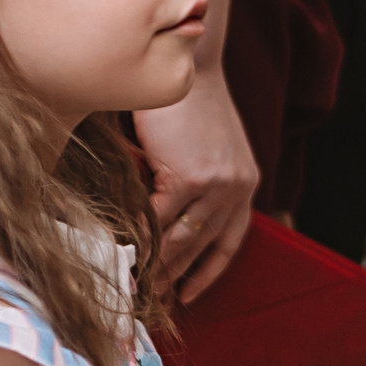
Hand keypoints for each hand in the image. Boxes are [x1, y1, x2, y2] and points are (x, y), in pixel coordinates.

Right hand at [136, 68, 258, 302]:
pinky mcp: (189, 178)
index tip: (189, 296)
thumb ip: (192, 181)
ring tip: (132, 289)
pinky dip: (139, 240)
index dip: (208, 272)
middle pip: (200, 248)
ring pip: (179, 240)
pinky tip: (122, 256)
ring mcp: (215, 185)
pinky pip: (158, 220)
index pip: (229, 241)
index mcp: (243, 184)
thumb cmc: (187, 101)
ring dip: (155, 269)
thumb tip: (160, 218)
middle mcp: (235, 189)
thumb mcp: (204, 146)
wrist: (188, 61)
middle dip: (174, 279)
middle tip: (149, 304)